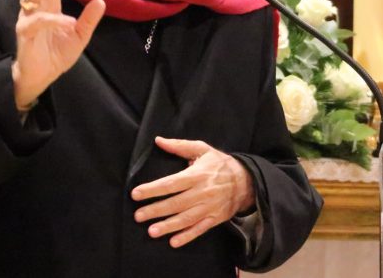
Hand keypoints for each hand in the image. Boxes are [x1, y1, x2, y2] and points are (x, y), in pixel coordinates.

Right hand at [11, 0, 105, 109]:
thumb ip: (88, 19)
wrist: (40, 78)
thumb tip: (102, 1)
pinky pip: (36, 22)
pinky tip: (68, 20)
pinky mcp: (25, 34)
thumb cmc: (56, 55)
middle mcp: (36, 8)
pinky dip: (52, 19)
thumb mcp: (79, 36)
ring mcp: (28, 19)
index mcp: (49, 5)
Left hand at [131, 136, 254, 247]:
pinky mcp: (215, 219)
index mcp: (197, 175)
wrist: (246, 181)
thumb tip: (158, 140)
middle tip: (138, 215)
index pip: (170, 184)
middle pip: (175, 203)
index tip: (136, 194)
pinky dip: (187, 236)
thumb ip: (179, 146)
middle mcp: (202, 192)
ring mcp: (209, 207)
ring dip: (168, 226)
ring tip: (151, 231)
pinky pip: (199, 229)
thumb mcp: (202, 149)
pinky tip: (173, 242)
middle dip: (155, 210)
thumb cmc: (220, 163)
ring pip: (186, 219)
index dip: (152, 189)